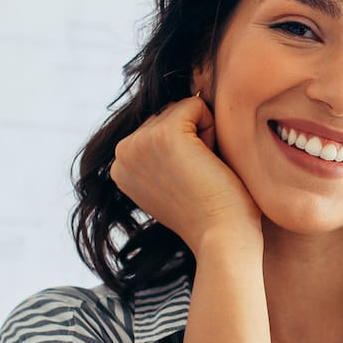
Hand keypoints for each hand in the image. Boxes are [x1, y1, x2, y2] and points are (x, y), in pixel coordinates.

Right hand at [109, 95, 261, 252]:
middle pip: (170, 113)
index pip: (158, 126)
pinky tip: (209, 163)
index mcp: (121, 166)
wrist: (222, 237)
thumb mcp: (174, 178)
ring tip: (203, 172)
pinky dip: (213, 129)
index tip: (187, 183)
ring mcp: (140, 143)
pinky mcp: (164, 135)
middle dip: (194, 138)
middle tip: (198, 179)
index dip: (185, 149)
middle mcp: (122, 153)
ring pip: (183, 109)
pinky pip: (197, 106)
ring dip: (204, 135)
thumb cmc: (211, 212)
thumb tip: (181, 105)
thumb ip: (164, 151)